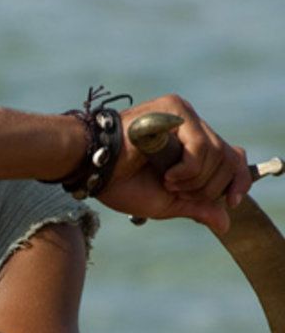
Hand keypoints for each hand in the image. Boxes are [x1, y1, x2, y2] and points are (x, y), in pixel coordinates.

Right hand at [97, 94, 250, 232]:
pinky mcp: (174, 110)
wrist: (93, 167)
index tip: (233, 202)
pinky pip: (202, 146)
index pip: (231, 156)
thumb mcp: (167, 202)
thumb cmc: (121, 183)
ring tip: (168, 182)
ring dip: (195, 180)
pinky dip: (189, 169)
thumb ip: (197, 207)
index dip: (239, 180)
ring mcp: (182, 115)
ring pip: (217, 154)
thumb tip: (226, 223)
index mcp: (188, 143)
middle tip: (177, 191)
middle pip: (229, 158)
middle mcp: (189, 125)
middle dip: (210, 187)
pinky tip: (168, 175)